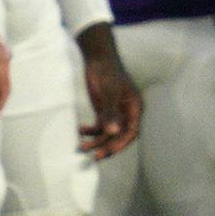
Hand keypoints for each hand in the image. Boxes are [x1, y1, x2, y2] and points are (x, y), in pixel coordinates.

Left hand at [76, 24, 141, 159]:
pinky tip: (80, 131)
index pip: (132, 132)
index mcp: (134, 108)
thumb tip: (113, 133)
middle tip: (94, 156)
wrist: (98, 59)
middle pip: (119, 135)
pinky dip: (90, 131)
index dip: (121, 144)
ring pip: (107, 133)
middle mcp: (126, 113)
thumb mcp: (110, 93)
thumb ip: (111, 113)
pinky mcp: (104, 110)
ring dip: (95, 140)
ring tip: (81, 147)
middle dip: (107, 146)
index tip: (108, 152)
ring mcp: (115, 112)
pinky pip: (99, 126)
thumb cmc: (108, 73)